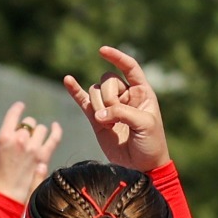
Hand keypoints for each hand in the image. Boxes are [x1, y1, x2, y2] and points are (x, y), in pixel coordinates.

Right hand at [0, 101, 61, 199]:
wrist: (8, 194)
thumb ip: (4, 141)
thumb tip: (13, 134)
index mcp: (4, 137)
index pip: (14, 114)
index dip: (18, 108)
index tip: (21, 106)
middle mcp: (19, 139)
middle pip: (29, 123)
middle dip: (27, 128)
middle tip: (26, 137)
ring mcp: (33, 148)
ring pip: (41, 129)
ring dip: (38, 133)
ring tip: (36, 140)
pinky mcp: (44, 156)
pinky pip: (54, 137)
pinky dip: (56, 130)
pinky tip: (55, 126)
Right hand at [62, 46, 169, 171]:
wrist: (141, 167)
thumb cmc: (150, 144)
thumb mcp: (144, 125)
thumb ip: (122, 113)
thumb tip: (98, 114)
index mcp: (141, 92)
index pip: (129, 66)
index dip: (116, 57)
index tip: (102, 51)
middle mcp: (125, 96)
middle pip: (106, 80)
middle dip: (108, 97)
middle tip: (117, 116)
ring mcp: (109, 106)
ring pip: (94, 91)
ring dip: (98, 106)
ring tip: (109, 125)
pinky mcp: (97, 118)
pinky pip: (83, 101)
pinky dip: (75, 91)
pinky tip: (68, 80)